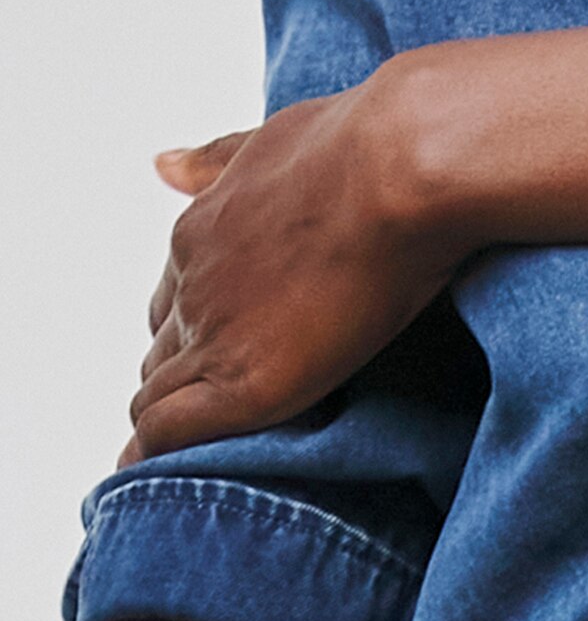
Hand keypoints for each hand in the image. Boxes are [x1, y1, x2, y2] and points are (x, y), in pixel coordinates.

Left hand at [124, 82, 458, 465]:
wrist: (399, 168)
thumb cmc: (362, 149)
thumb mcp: (267, 140)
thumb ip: (214, 160)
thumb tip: (160, 164)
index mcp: (202, 232)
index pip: (175, 305)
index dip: (191, 341)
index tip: (214, 369)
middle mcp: (195, 284)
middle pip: (162, 355)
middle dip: (177, 390)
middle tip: (207, 430)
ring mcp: (215, 332)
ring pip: (156, 397)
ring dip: (172, 430)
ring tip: (192, 467)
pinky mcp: (245, 382)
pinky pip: (170, 432)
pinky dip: (163, 457)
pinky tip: (171, 480)